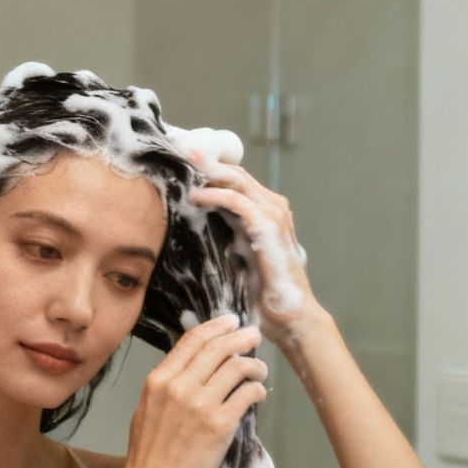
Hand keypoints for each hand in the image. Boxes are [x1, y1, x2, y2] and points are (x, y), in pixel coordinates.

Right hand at [118, 315, 269, 467]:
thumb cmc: (149, 457)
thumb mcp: (147, 411)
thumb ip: (166, 388)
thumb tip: (189, 371)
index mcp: (158, 380)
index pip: (192, 340)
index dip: (216, 327)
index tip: (231, 322)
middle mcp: (178, 386)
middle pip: (218, 348)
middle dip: (241, 337)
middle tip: (254, 336)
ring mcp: (200, 405)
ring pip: (237, 367)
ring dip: (254, 365)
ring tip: (260, 370)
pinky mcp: (220, 425)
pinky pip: (247, 393)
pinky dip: (258, 389)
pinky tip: (259, 394)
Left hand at [186, 155, 326, 346]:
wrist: (290, 317)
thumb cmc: (264, 294)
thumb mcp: (239, 257)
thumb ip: (225, 235)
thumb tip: (192, 228)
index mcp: (266, 213)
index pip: (236, 179)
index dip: (210, 167)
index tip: (181, 159)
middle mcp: (273, 209)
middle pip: (236, 173)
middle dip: (205, 160)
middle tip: (177, 150)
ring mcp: (275, 216)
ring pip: (237, 180)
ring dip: (208, 171)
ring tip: (182, 163)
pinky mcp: (269, 228)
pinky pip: (238, 201)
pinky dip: (215, 195)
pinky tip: (195, 196)